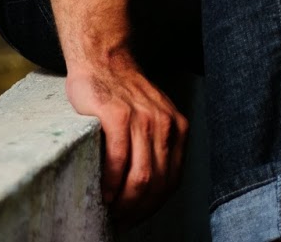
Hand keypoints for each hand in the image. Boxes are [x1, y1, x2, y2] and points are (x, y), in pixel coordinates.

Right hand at [64, 55, 186, 226]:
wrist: (104, 61)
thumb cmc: (122, 96)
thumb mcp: (152, 118)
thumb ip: (156, 145)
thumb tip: (148, 189)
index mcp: (176, 127)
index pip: (172, 179)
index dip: (154, 205)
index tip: (137, 217)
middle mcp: (164, 123)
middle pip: (157, 182)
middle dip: (138, 208)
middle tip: (120, 220)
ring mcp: (142, 119)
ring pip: (141, 175)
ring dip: (125, 201)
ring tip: (111, 211)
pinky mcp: (117, 116)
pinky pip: (119, 159)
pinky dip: (112, 182)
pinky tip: (104, 192)